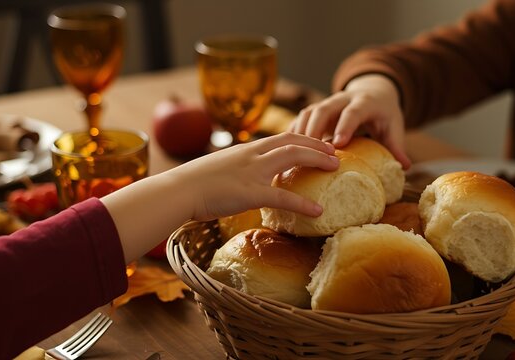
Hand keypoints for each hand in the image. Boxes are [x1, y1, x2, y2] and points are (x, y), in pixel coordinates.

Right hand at [178, 132, 338, 220]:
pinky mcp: (250, 193)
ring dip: (318, 160)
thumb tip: (248, 178)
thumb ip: (239, 170)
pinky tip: (318, 211)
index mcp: (247, 149)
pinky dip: (303, 204)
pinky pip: (283, 197)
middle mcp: (253, 155)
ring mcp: (252, 172)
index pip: (283, 137)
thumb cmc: (194, 183)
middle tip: (336, 153)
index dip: (305, 138)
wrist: (178, 190)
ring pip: (293, 157)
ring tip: (336, 168)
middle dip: (318, 145)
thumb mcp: (221, 169)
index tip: (320, 143)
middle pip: (293, 141)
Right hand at [290, 74, 410, 168]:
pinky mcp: (316, 110)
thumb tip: (404, 167)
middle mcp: (342, 99)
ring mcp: (327, 103)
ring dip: (301, 133)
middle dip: (315, 129)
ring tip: (295, 154)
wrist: (373, 91)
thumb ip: (396, 145)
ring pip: (308, 112)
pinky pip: (301, 118)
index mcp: (364, 102)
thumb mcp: (393, 126)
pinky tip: (287, 152)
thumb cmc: (383, 114)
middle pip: (324, 109)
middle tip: (309, 151)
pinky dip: (293, 134)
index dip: (345, 126)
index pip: (353, 112)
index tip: (338, 144)